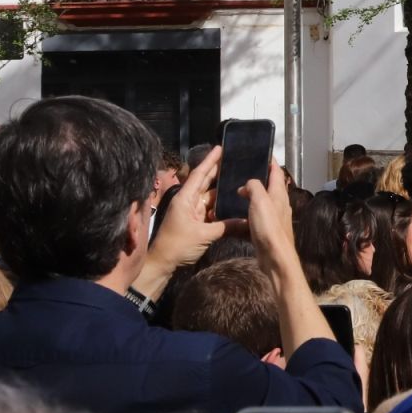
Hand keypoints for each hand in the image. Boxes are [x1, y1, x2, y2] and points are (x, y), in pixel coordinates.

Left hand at [142, 144, 228, 284]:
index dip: (210, 161)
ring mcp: (193, 211)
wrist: (162, 264)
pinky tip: (234, 201)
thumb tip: (249, 222)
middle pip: (206, 182)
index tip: (221, 147)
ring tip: (240, 178)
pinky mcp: (196, 222)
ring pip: (211, 196)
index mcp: (186, 198)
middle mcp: (189, 201)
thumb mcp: (204, 235)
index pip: (199, 174)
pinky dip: (222, 205)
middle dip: (218, 170)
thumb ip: (227, 226)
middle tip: (235, 159)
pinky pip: (212, 209)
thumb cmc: (178, 245)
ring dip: (223, 189)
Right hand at [243, 163, 299, 276]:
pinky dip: (246, 216)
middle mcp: (279, 204)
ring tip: (236, 194)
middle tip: (242, 175)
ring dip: (251, 198)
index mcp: (279, 194)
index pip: (277, 172)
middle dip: (258, 180)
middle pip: (269, 187)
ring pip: (261, 204)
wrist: (275, 257)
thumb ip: (255, 187)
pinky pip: (255, 219)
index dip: (271, 162)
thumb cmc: (269, 227)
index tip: (262, 154)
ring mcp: (274, 218)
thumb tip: (248, 184)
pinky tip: (236, 218)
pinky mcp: (266, 231)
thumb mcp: (261, 201)